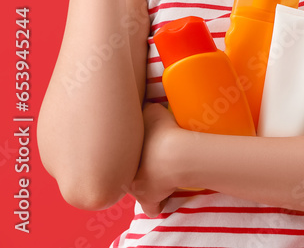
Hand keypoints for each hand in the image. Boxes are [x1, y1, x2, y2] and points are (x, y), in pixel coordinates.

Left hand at [125, 103, 184, 217]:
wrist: (175, 155)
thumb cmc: (163, 133)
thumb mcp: (153, 111)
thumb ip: (147, 109)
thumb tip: (146, 104)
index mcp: (123, 156)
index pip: (119, 158)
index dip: (129, 155)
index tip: (138, 151)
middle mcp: (124, 174)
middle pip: (125, 176)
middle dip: (133, 172)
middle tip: (146, 165)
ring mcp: (136, 190)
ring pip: (137, 193)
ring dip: (146, 189)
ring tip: (157, 183)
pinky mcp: (151, 200)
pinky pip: (153, 208)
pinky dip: (157, 205)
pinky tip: (162, 201)